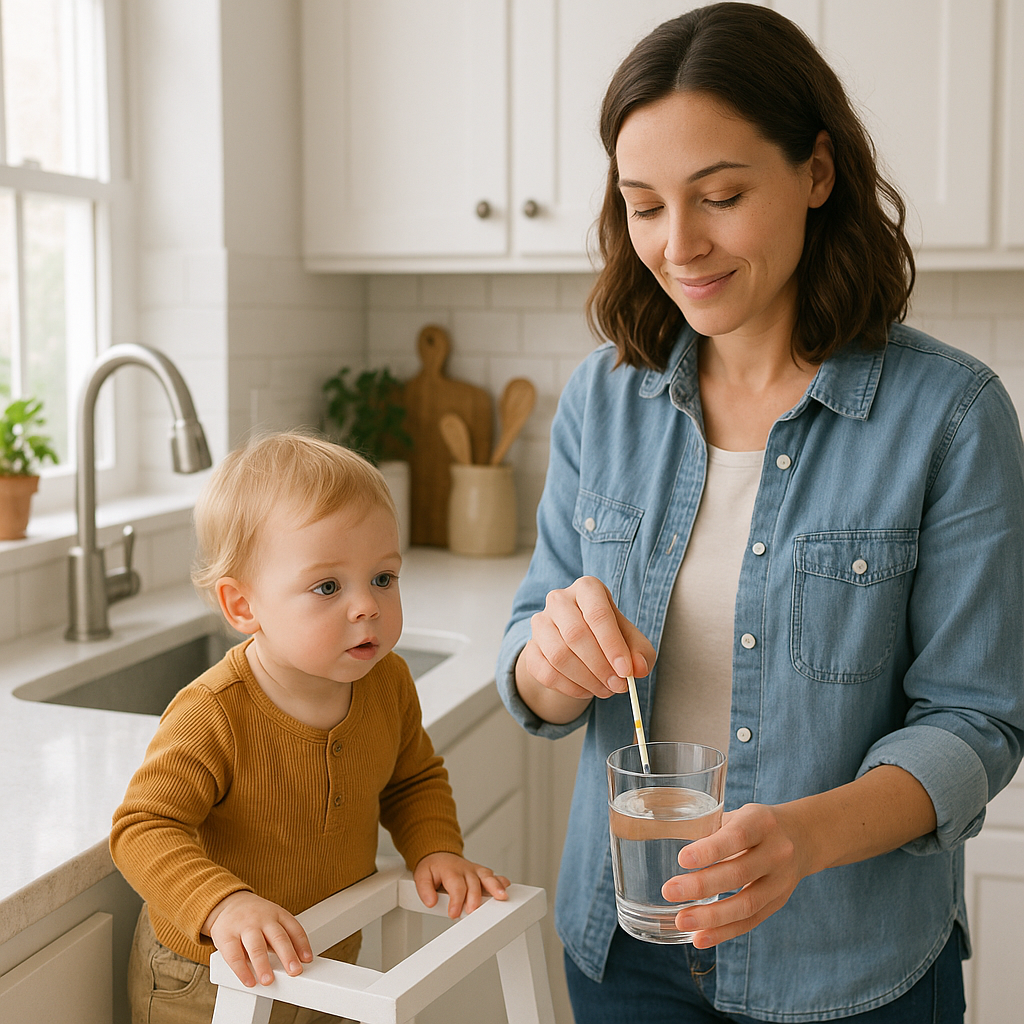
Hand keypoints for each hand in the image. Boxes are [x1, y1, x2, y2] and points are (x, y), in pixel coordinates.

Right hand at [204, 891, 312, 986]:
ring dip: (263, 965)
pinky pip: (234, 955)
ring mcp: (245, 926)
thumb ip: (283, 936)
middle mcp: (263, 919)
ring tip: (268, 980)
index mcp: (277, 914)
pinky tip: (248, 980)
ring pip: (256, 946)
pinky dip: (242, 970)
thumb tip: (298, 960)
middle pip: (278, 937)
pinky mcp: (226, 936)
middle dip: (287, 955)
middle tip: (294, 971)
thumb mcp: (273, 918)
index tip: (307, 960)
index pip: (294, 929)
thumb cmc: (255, 915)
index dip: (302, 945)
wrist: (228, 902)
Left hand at [413, 852, 509, 918]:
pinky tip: (506, 887)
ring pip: (487, 877)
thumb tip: (430, 902)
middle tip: (472, 912)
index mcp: (450, 870)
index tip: (454, 914)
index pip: (456, 886)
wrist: (439, 855)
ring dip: (495, 887)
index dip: (456, 901)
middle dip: (475, 899)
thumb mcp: (421, 875)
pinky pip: (493, 875)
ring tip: (501, 897)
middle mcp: (465, 869)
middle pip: (474, 884)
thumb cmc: (433, 868)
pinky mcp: (481, 873)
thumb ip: (424, 889)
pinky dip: (501, 881)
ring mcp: (475, 870)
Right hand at [518, 576, 655, 703]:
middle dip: (600, 666)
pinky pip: (546, 672)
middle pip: (575, 634)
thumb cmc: (608, 637)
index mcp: (587, 588)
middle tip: (619, 685)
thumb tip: (639, 668)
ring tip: (606, 690)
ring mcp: (540, 623)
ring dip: (586, 680)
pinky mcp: (531, 648)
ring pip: (559, 655)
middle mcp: (559, 599)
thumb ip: (640, 652)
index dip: (612, 645)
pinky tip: (586, 691)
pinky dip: (570, 688)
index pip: (597, 614)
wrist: (578, 646)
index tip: (626, 671)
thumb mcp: (631, 640)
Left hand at [660, 803, 812, 947]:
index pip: (737, 837)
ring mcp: (781, 881)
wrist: (803, 837)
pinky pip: (751, 921)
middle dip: (702, 886)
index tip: (682, 859)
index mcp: (761, 823)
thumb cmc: (755, 823)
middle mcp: (777, 852)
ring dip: (712, 917)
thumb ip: (708, 828)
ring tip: (681, 921)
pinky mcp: (778, 903)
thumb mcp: (737, 815)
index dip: (711, 850)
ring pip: (747, 904)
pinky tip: (699, 938)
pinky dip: (724, 932)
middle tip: (669, 891)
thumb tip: (661, 839)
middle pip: (739, 874)